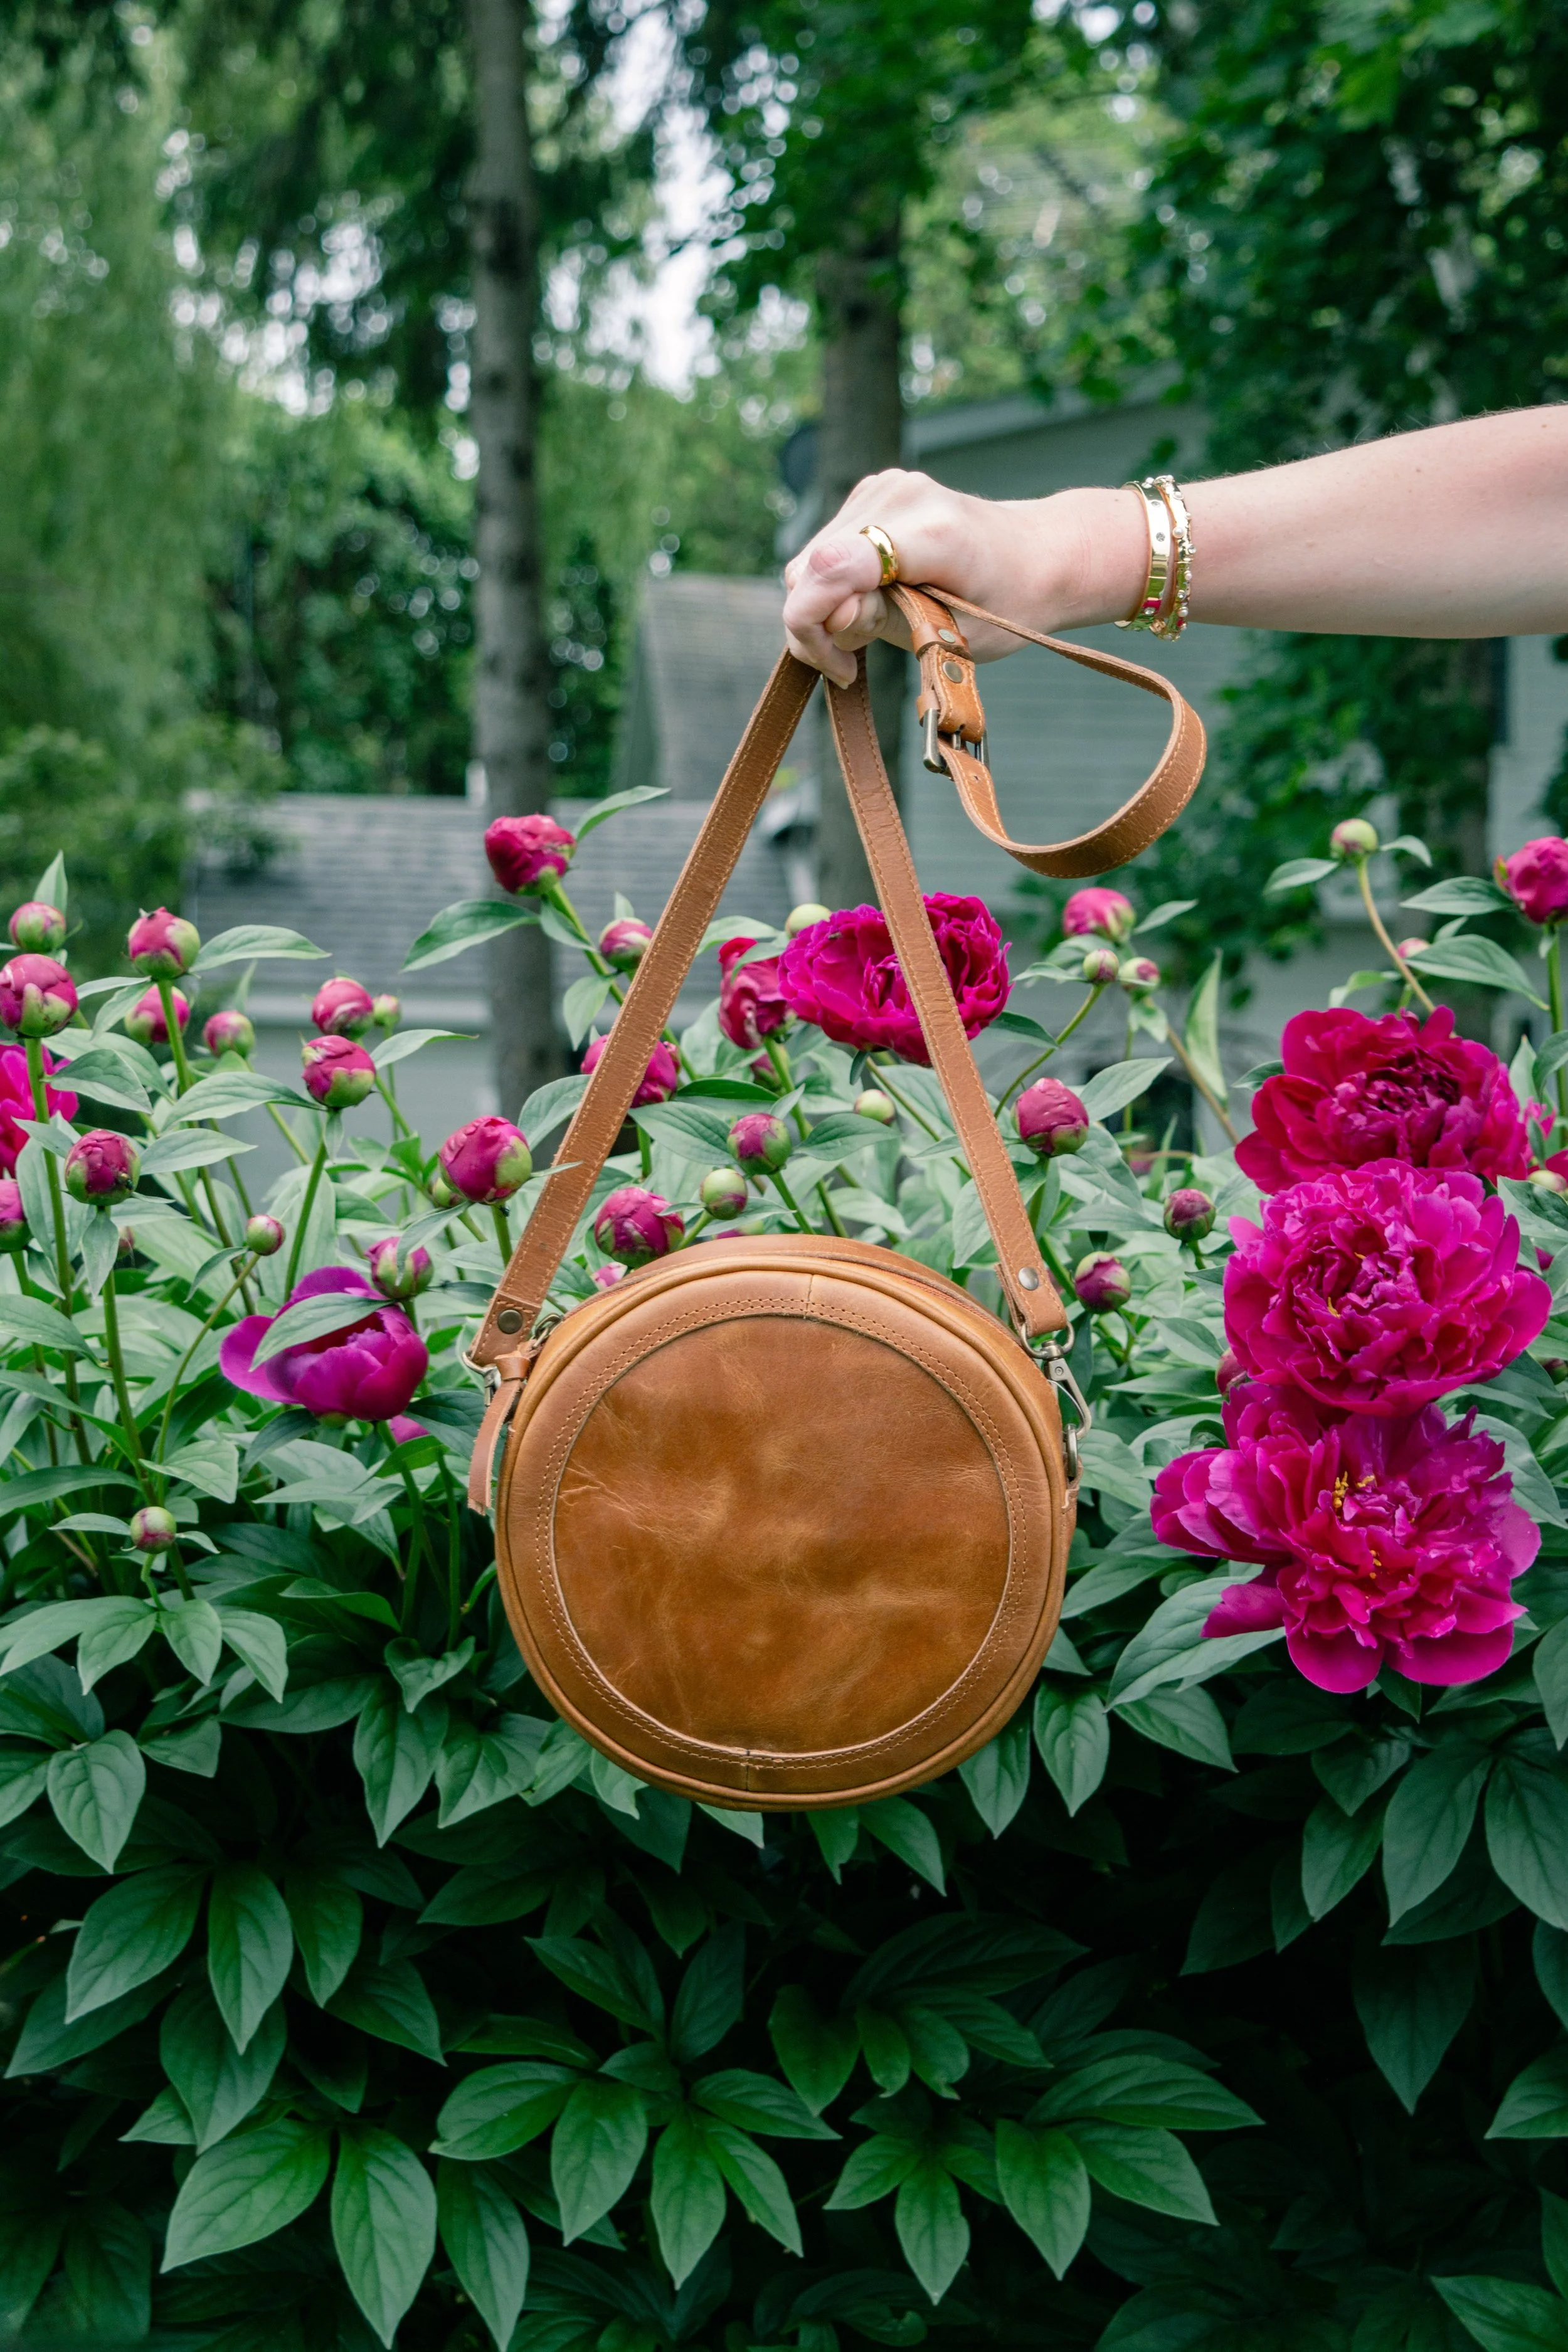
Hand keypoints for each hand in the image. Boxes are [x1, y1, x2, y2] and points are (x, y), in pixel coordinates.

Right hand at [781, 470, 1139, 685]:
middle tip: (852, 660)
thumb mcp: (953, 636)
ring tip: (867, 631)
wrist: (1039, 554)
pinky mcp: (874, 491)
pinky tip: (869, 601)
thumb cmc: (1006, 603)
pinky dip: (834, 585)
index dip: (810, 623)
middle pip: (810, 568)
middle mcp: (901, 496)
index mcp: (931, 532)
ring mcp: (884, 487)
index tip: (838, 664)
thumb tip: (832, 617)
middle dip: (815, 624)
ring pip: (810, 561)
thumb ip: (886, 623)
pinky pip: (826, 547)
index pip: (833, 566)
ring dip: (823, 607)